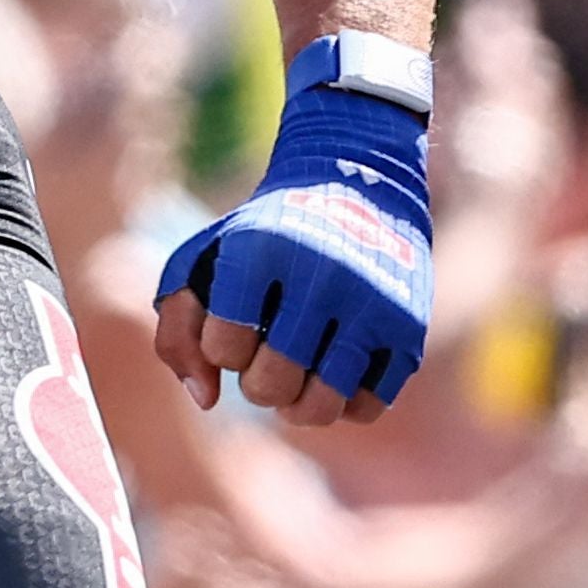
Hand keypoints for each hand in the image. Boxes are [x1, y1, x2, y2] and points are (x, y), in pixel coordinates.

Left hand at [155, 84, 430, 426]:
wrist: (358, 179)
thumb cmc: (265, 234)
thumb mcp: (205, 260)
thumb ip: (178, 331)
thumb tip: (208, 401)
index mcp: (263, 249)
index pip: (223, 348)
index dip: (222, 346)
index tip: (237, 320)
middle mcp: (322, 273)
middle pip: (271, 386)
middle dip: (259, 383)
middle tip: (267, 357)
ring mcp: (372, 301)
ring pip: (323, 406)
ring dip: (299, 406)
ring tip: (296, 379)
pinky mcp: (409, 325)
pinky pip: (368, 407)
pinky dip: (345, 405)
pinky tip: (334, 373)